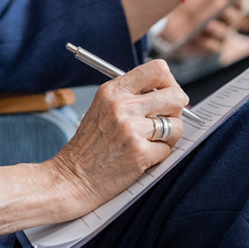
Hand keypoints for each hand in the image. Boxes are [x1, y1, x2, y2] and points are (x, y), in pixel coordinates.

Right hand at [47, 60, 185, 214]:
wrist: (72, 178)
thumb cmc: (90, 145)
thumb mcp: (103, 107)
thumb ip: (132, 95)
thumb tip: (170, 92)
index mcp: (113, 90)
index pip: (158, 69)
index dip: (169, 82)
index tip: (166, 94)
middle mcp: (122, 106)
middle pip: (176, 96)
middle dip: (177, 110)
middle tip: (165, 121)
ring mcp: (131, 130)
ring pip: (177, 125)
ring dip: (169, 136)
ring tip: (150, 142)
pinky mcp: (139, 154)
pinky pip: (168, 149)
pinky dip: (159, 156)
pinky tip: (142, 157)